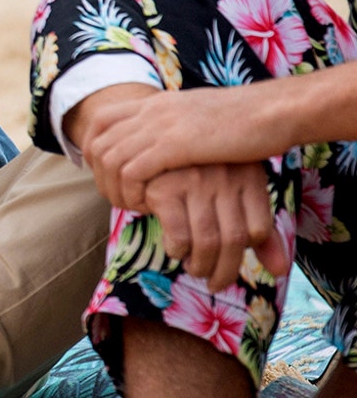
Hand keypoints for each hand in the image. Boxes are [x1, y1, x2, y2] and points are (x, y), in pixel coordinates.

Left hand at [81, 86, 293, 210]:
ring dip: (115, 189)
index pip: (99, 121)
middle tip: (120, 199)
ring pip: (109, 161)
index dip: (95, 150)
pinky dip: (132, 193)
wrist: (271, 111)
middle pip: (98, 144)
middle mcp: (149, 111)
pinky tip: (150, 206)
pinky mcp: (173, 145)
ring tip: (135, 207)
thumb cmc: (244, 120)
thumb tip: (166, 141)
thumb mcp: (197, 116)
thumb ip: (176, 124)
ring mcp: (159, 126)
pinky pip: (132, 172)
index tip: (108, 174)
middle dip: (101, 177)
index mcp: (154, 102)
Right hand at [141, 164, 287, 291]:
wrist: (147, 144)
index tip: (232, 256)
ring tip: (196, 269)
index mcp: (248, 175)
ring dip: (201, 267)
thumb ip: (257, 229)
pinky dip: (178, 251)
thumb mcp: (235, 193)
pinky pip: (179, 236)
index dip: (248, 250)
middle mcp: (224, 177)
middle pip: (235, 239)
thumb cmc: (198, 176)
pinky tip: (175, 250)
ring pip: (207, 242)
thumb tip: (280, 271)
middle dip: (225, 271)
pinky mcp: (163, 189)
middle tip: (215, 284)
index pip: (259, 229)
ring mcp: (194, 181)